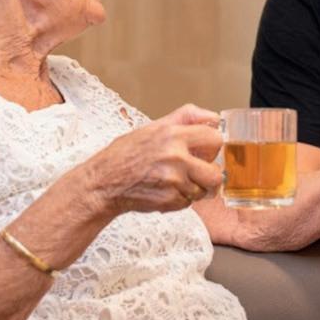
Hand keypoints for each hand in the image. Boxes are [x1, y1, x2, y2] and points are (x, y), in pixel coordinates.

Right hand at [85, 104, 222, 215]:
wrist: (104, 182)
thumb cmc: (125, 154)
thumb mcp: (154, 127)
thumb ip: (186, 117)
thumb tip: (213, 117)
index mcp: (173, 135)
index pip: (215, 139)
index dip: (211, 146)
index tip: (205, 151)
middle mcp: (175, 157)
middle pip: (216, 173)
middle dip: (209, 174)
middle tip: (197, 171)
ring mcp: (173, 181)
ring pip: (204, 191)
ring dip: (195, 189)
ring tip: (177, 181)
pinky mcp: (169, 201)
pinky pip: (189, 202)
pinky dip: (181, 199)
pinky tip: (166, 190)